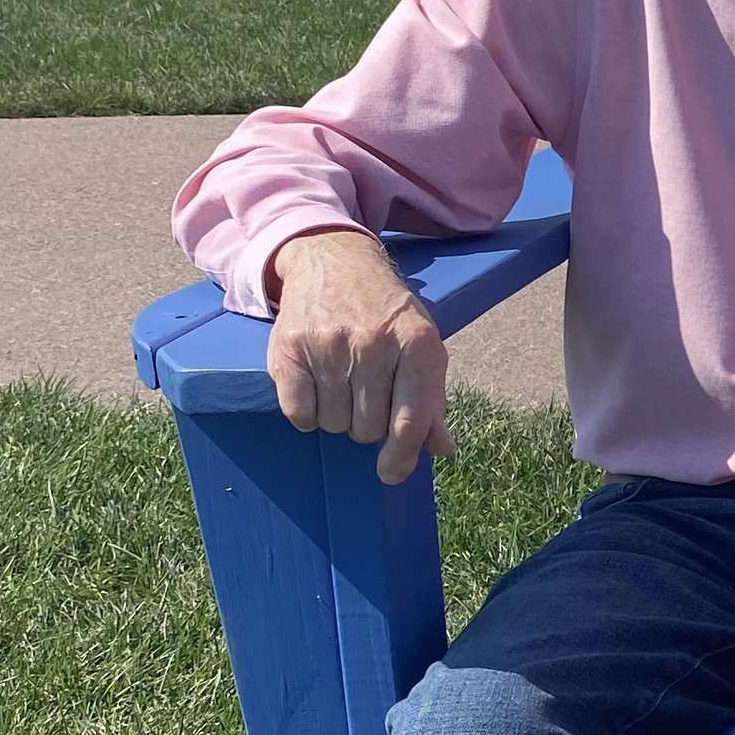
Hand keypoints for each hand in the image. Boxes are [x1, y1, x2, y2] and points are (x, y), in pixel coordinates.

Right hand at [268, 227, 454, 484]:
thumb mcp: (421, 346)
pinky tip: (317, 386)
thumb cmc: (385, 314)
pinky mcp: (290, 347)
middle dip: (367, 424)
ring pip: (333, 424)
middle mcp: (374, 344)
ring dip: (337, 417)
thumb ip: (431, 400)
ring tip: (342, 382)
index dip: (401, 457)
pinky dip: (307, 412)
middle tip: (366, 394)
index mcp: (417, 345)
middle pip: (368, 429)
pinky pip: (299, 413)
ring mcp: (330, 344)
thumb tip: (443, 449)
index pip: (411, 421)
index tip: (390, 472)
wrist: (336, 261)